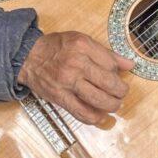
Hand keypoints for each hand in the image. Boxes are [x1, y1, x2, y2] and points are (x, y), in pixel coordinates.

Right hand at [18, 32, 133, 125]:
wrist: (28, 57)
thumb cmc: (56, 47)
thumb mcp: (81, 40)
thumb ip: (106, 53)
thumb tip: (129, 64)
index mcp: (83, 46)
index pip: (111, 63)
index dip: (118, 72)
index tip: (118, 75)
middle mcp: (76, 63)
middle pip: (109, 82)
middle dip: (121, 91)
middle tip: (122, 93)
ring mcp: (68, 82)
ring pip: (99, 99)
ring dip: (112, 105)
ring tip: (115, 105)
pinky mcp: (60, 97)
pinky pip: (81, 112)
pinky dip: (95, 118)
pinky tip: (101, 117)